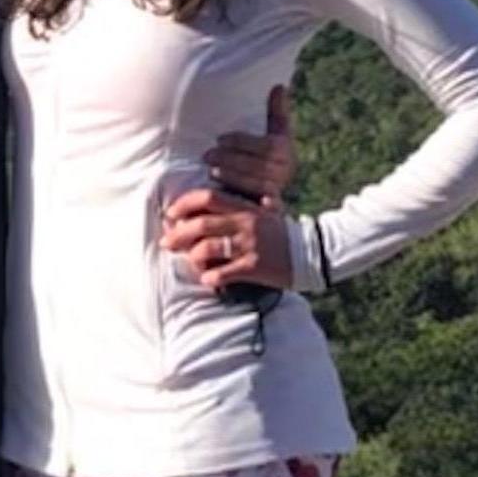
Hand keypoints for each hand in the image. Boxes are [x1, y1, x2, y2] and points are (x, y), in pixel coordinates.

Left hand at [160, 189, 295, 291]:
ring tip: (191, 262)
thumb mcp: (260, 213)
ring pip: (207, 248)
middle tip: (166, 243)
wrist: (311, 252)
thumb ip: (235, 209)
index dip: (184, 204)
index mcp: (244, 207)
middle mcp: (245, 223)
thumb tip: (201, 213)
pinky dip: (210, 277)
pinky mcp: (254, 267)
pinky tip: (208, 279)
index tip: (170, 213)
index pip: (208, 197)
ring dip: (192, 256)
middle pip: (200, 224)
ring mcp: (249, 245)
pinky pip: (223, 273)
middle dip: (177, 234)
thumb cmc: (279, 234)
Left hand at [207, 83, 294, 205]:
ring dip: (231, 176)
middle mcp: (286, 172)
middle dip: (231, 159)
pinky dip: (237, 200)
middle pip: (259, 165)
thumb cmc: (267, 162)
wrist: (271, 200)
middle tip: (207, 156)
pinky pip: (254, 206)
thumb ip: (276, 114)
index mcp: (286, 151)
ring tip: (210, 171)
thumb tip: (279, 85)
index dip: (240, 142)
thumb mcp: (274, 137)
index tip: (219, 139)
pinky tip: (220, 193)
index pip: (265, 145)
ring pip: (256, 184)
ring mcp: (279, 191)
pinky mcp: (270, 212)